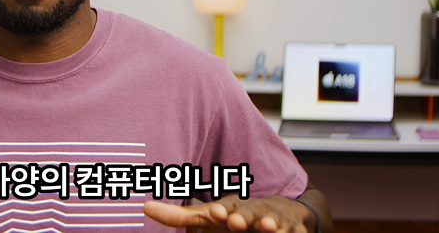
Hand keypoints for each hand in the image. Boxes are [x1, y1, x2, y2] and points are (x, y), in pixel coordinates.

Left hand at [144, 195, 313, 232]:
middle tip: (235, 221)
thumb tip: (144, 207)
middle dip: (243, 216)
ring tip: (268, 227)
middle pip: (248, 213)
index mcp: (232, 208)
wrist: (282, 213)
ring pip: (272, 222)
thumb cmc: (236, 217)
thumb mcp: (208, 217)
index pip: (225, 208)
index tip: (216, 213)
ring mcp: (273, 222)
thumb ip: (178, 216)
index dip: (221, 211)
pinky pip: (293, 232)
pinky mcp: (292, 230)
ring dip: (270, 224)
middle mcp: (253, 212)